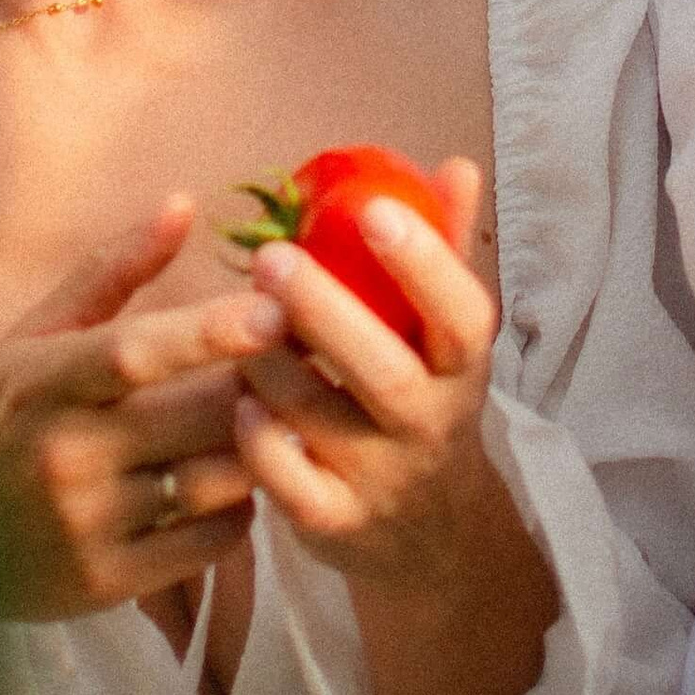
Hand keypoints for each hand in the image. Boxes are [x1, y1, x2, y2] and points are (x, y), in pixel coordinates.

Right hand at [0, 201, 279, 620]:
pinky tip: (238, 484)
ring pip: (215, 481)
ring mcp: (88, 525)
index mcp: (43, 382)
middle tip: (303, 362)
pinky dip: (240, 510)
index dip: (209, 330)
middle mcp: (65, 454)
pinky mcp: (107, 584)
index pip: (134, 351)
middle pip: (196, 416)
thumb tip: (184, 204)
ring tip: (275, 420)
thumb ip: (112, 272)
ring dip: (259, 447)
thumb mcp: (32, 339)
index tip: (275, 310)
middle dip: (261, 386)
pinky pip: (209, 544)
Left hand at [232, 161, 504, 584]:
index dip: (424, 263)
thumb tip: (456, 164)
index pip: (462, 316)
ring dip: (267, 364)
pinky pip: (286, 484)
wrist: (428, 530)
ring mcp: (381, 479)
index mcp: (461, 367)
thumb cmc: (423, 397)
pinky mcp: (334, 523)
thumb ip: (444, 250)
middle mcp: (429, 424)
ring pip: (316, 419)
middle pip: (383, 372)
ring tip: (232, 318)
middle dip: (323, 312)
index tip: (373, 210)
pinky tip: (239, 401)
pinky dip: (258, 442)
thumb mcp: (444, 334)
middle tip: (269, 257)